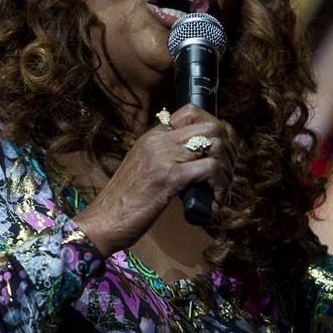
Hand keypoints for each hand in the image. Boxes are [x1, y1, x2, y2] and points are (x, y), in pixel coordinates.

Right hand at [72, 104, 237, 255]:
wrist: (103, 221)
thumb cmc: (124, 202)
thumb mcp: (143, 169)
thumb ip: (164, 158)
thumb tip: (195, 161)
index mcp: (152, 136)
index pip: (192, 111)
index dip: (215, 127)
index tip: (221, 150)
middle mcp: (158, 141)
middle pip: (211, 126)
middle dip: (229, 148)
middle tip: (227, 172)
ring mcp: (163, 157)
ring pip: (215, 144)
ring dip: (228, 168)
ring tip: (222, 188)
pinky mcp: (168, 178)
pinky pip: (210, 169)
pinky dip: (221, 185)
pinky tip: (217, 201)